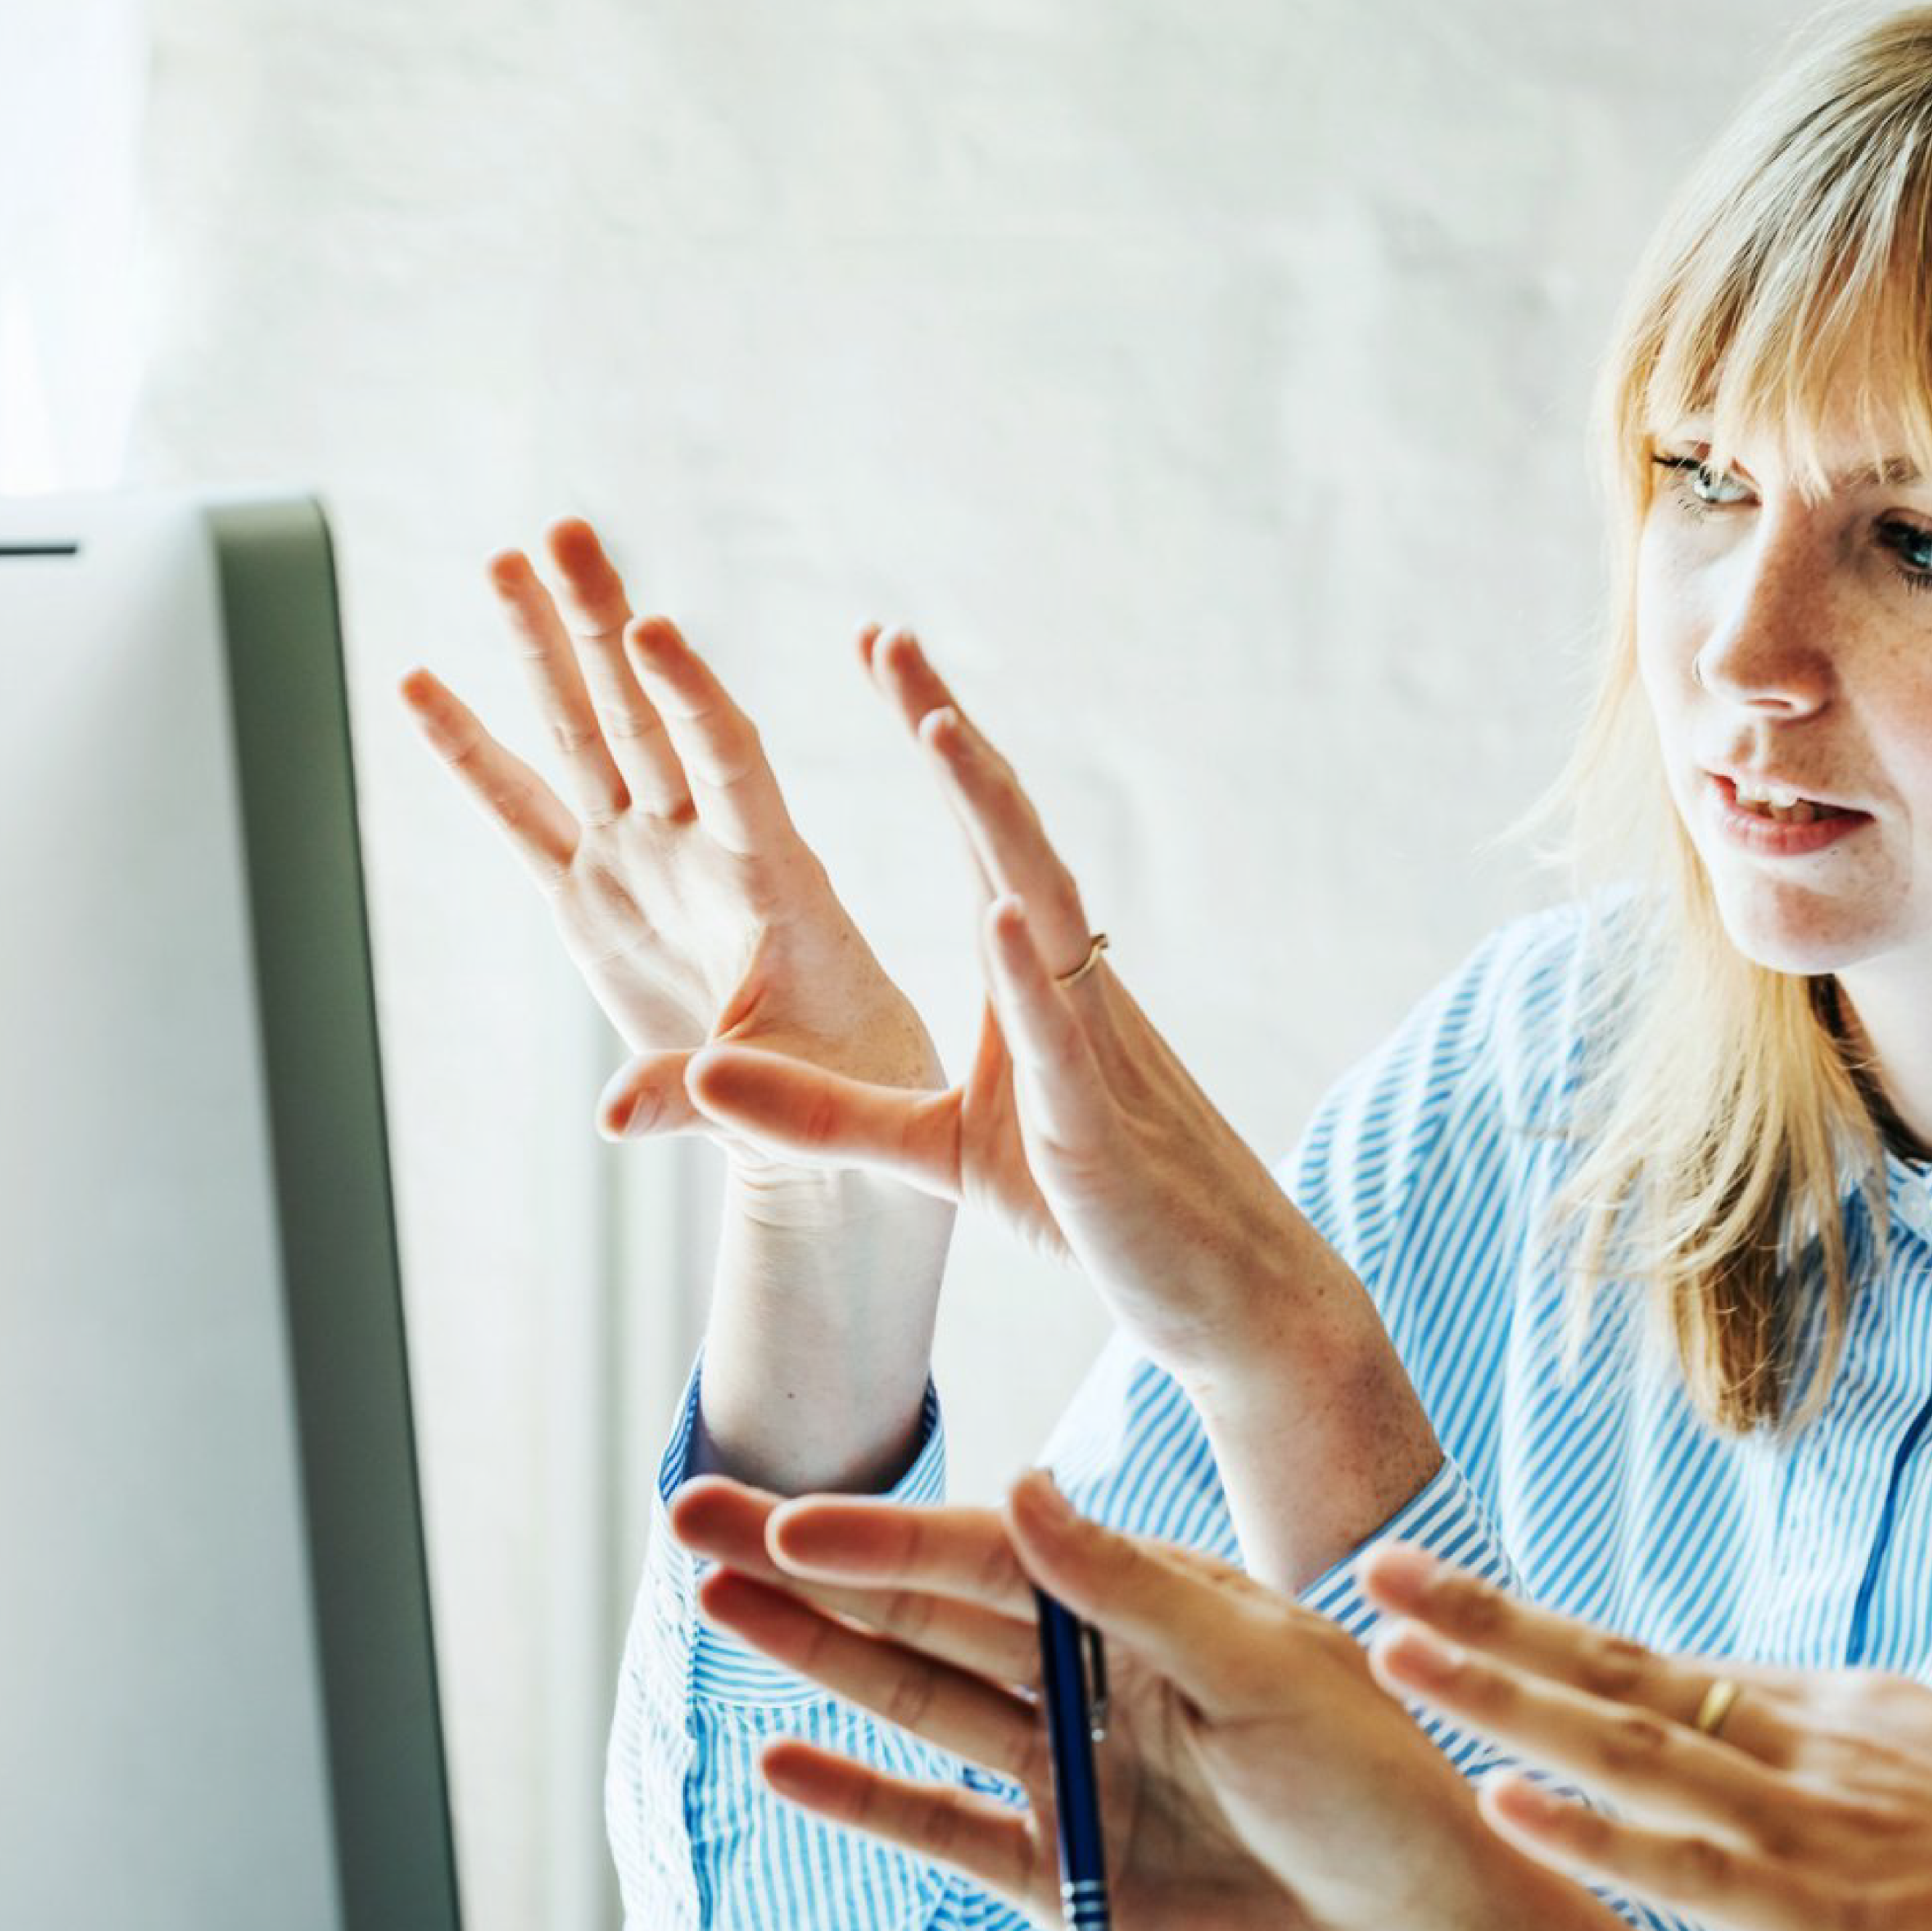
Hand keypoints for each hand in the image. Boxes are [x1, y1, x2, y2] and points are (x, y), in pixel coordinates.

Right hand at [398, 519, 944, 1178]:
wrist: (828, 1105)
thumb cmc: (844, 1088)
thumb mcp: (796, 1099)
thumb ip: (704, 1098)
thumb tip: (612, 1123)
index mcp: (773, 877)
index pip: (729, 764)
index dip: (691, 698)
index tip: (654, 628)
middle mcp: (699, 847)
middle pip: (644, 716)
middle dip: (603, 625)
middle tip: (566, 531)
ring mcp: (640, 861)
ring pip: (583, 737)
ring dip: (544, 651)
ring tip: (504, 558)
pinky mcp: (591, 896)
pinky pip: (518, 814)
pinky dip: (469, 754)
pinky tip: (419, 682)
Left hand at [665, 632, 1437, 1580]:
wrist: (1226, 1292)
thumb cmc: (1098, 1210)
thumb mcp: (937, 1153)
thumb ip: (823, 1116)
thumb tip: (705, 1072)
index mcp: (1036, 979)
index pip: (980, 835)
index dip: (935, 740)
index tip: (883, 651)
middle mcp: (1070, 984)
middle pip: (1008, 833)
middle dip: (949, 732)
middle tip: (889, 637)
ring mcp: (1092, 1045)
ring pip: (1041, 904)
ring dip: (991, 816)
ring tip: (938, 728)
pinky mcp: (1097, 1125)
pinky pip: (1063, 1034)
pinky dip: (1029, 969)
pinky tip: (1002, 909)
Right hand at [673, 1470, 1710, 1930]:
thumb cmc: (1383, 1789)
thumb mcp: (1268, 1670)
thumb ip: (1133, 1589)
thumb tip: (1026, 1488)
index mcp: (1161, 1604)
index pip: (996, 1556)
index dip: (889, 1537)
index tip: (788, 1514)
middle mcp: (1108, 1677)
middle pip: (933, 1610)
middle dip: (812, 1566)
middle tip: (691, 1515)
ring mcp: (1080, 1776)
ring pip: (921, 1702)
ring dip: (816, 1656)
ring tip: (714, 1605)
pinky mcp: (1071, 1878)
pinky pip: (944, 1828)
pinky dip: (863, 1796)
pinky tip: (782, 1759)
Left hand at [1360, 1546, 1931, 1930]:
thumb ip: (1870, 1795)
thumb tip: (1808, 1807)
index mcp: (1845, 1718)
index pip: (1661, 1670)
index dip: (1547, 1636)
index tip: (1454, 1600)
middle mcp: (1819, 1744)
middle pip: (1618, 1671)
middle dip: (1489, 1624)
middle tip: (1375, 1570)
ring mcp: (1824, 1822)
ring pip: (1627, 1744)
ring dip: (1499, 1695)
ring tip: (1391, 1649)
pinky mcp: (1838, 1916)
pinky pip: (1691, 1865)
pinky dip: (1591, 1827)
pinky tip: (1506, 1797)